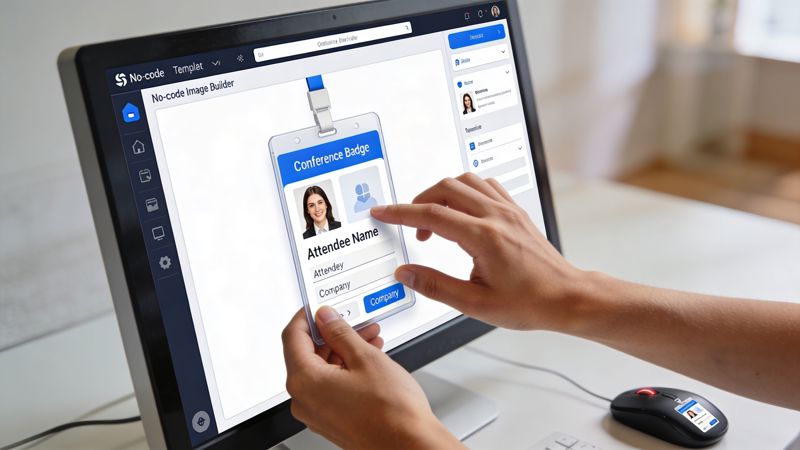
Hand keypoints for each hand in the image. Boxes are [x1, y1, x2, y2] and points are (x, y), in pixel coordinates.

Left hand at [282, 306, 462, 449]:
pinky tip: (368, 360)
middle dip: (332, 334)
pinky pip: (330, 386)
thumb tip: (326, 317)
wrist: (409, 445)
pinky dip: (346, 370)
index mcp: (305, 381)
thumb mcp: (365, 357)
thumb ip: (340, 332)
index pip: (293, 336)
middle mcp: (304, 400)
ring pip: (322, 370)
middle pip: (307, 354)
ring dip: (343, 351)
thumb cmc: (391, 411)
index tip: (319, 308)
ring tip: (369, 340)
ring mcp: (317, 413)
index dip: (307, 316)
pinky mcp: (331, 420)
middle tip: (353, 322)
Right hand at [371, 173, 587, 330]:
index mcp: (484, 238)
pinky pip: (485, 186)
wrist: (565, 297)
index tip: (383, 212)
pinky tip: (461, 210)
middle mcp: (496, 217)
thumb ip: (435, 285)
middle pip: (446, 189)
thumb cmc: (529, 302)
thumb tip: (406, 273)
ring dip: (442, 193)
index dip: (401, 213)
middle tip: (409, 225)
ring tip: (433, 218)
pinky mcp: (516, 211)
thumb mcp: (474, 304)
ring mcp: (508, 210)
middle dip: (419, 202)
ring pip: (466, 181)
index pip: (431, 215)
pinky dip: (465, 191)